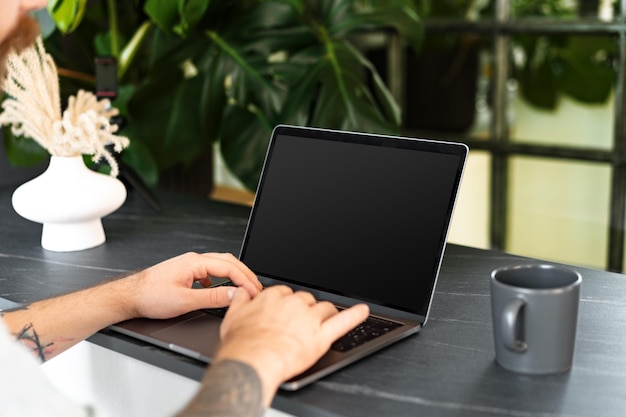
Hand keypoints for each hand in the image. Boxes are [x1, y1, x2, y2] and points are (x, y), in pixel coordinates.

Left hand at [126, 252, 261, 319]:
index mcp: (195, 262)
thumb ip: (213, 298)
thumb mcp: (185, 301)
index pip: (229, 268)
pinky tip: (220, 290)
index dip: (245, 280)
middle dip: (245, 274)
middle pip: (228, 262)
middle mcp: (193, 259)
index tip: (255, 292)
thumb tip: (235, 295)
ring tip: (244, 288)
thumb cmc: (150, 297)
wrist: (129, 296)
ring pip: (220, 265)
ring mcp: (189, 264)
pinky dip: (222, 278)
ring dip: (234, 275)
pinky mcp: (185, 272)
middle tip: (257, 288)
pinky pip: (210, 271)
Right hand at [215, 285, 369, 405]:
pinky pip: (343, 322)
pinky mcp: (321, 336)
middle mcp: (293, 303)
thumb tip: (242, 292)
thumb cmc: (241, 344)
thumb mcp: (232, 316)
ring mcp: (309, 319)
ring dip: (325, 313)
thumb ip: (240, 301)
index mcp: (274, 297)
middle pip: (306, 299)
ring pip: (324, 308)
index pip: (286, 293)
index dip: (287, 304)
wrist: (251, 361)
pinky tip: (363, 311)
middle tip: (300, 323)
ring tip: (323, 321)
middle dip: (305, 309)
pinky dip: (355, 316)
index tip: (286, 312)